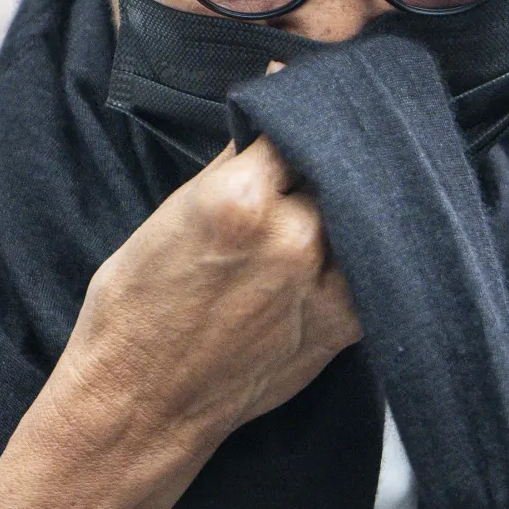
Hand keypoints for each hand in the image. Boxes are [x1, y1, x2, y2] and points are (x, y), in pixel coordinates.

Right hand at [52, 132, 362, 453]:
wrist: (139, 405)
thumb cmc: (135, 311)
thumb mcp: (169, 216)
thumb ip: (230, 166)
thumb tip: (269, 108)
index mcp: (238, 198)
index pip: (296, 124)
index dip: (301, 112)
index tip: (306, 102)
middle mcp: (291, 235)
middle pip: (336, 166)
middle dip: (330, 154)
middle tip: (331, 143)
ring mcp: (321, 282)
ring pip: (362, 213)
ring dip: (356, 198)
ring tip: (348, 185)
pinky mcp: (341, 324)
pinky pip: (374, 267)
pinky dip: (369, 248)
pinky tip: (363, 236)